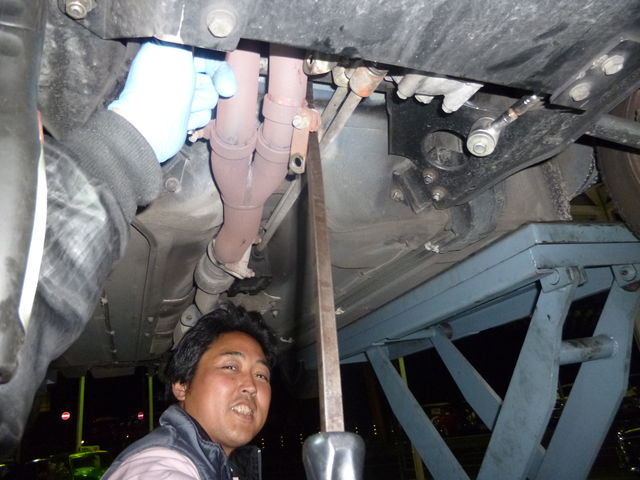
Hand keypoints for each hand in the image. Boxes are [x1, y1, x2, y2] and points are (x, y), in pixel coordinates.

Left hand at [108, 41, 235, 162]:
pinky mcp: (182, 115)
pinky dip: (196, 118)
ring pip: (210, 98)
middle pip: (213, 78)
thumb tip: (204, 38)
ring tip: (183, 107)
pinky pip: (203, 115)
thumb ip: (193, 38)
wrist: (150, 125)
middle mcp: (176, 72)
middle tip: (194, 94)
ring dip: (201, 104)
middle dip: (209, 88)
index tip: (225, 84)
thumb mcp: (177, 49)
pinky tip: (182, 119)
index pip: (208, 55)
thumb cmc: (161, 86)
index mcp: (171, 53)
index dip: (219, 69)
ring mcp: (180, 95)